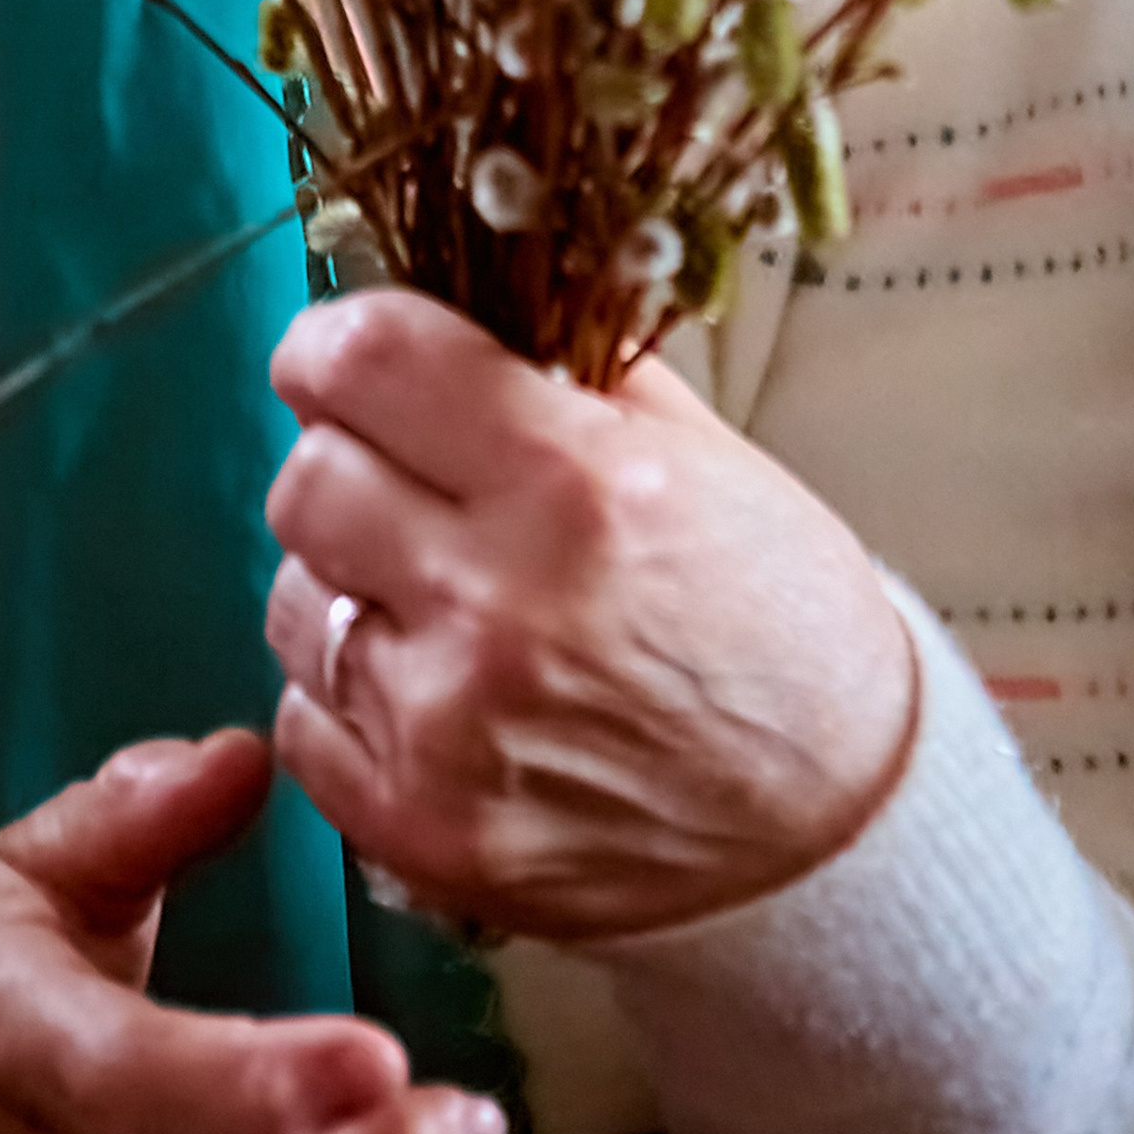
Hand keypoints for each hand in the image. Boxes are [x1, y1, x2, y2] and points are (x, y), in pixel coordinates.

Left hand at [264, 290, 917, 946]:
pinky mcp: (419, 830)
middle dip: (347, 463)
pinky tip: (436, 694)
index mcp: (573, 481)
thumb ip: (565, 371)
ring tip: (439, 605)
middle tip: (408, 486)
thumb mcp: (702, 454)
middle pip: (304, 478)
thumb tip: (445, 303)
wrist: (840, 825)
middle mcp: (496, 602)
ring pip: (293, 600)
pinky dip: (351, 700)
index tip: (341, 357)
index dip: (333, 343)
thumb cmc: (776, 621)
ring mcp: (447, 728)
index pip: (361, 357)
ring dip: (348, 587)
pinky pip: (302, 719)